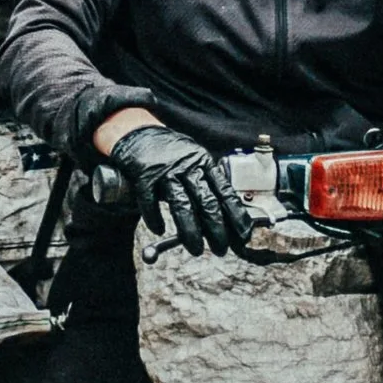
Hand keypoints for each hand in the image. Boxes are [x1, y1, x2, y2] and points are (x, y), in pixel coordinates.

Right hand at [95, 121, 253, 259]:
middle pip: (206, 201)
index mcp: (204, 164)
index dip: (236, 216)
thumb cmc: (172, 155)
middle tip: (221, 249)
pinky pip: (150, 201)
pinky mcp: (144, 175)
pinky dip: (155, 218)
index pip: (225, 192)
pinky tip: (159, 229)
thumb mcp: (195, 163)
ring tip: (195, 248)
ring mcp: (166, 171)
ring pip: (182, 204)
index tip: (244, 235)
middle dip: (216, 229)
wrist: (139, 134)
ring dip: (190, 230)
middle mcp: (187, 166)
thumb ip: (207, 185)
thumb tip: (227, 218)